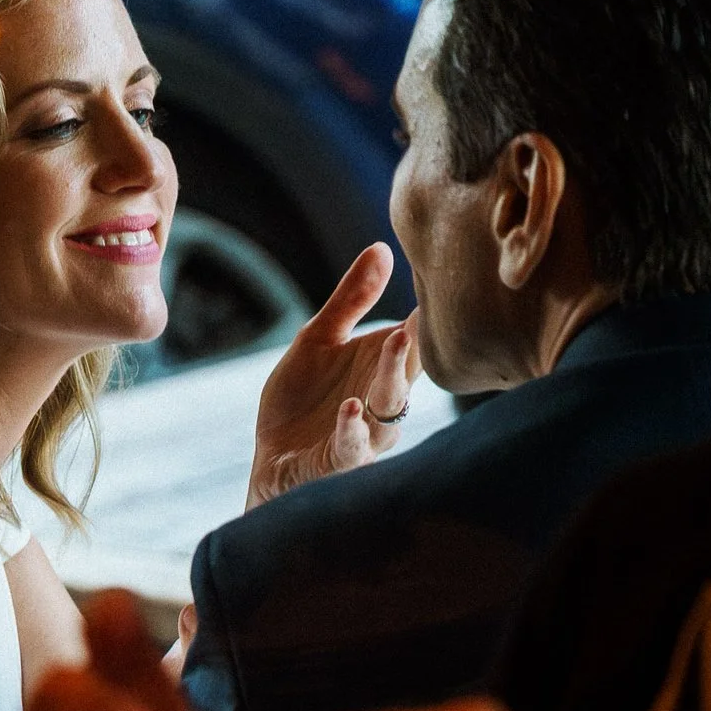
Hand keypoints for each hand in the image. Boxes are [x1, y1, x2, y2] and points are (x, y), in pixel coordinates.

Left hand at [250, 244, 420, 508]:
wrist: (273, 461)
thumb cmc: (303, 398)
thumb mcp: (319, 339)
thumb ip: (352, 299)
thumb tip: (382, 247)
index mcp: (383, 367)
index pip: (413, 337)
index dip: (423, 312)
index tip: (438, 277)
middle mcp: (383, 401)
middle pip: (406, 369)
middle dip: (412, 341)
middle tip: (418, 308)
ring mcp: (366, 434)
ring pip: (389, 407)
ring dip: (392, 376)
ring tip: (394, 342)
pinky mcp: (338, 462)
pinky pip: (353, 448)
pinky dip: (352, 429)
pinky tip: (349, 407)